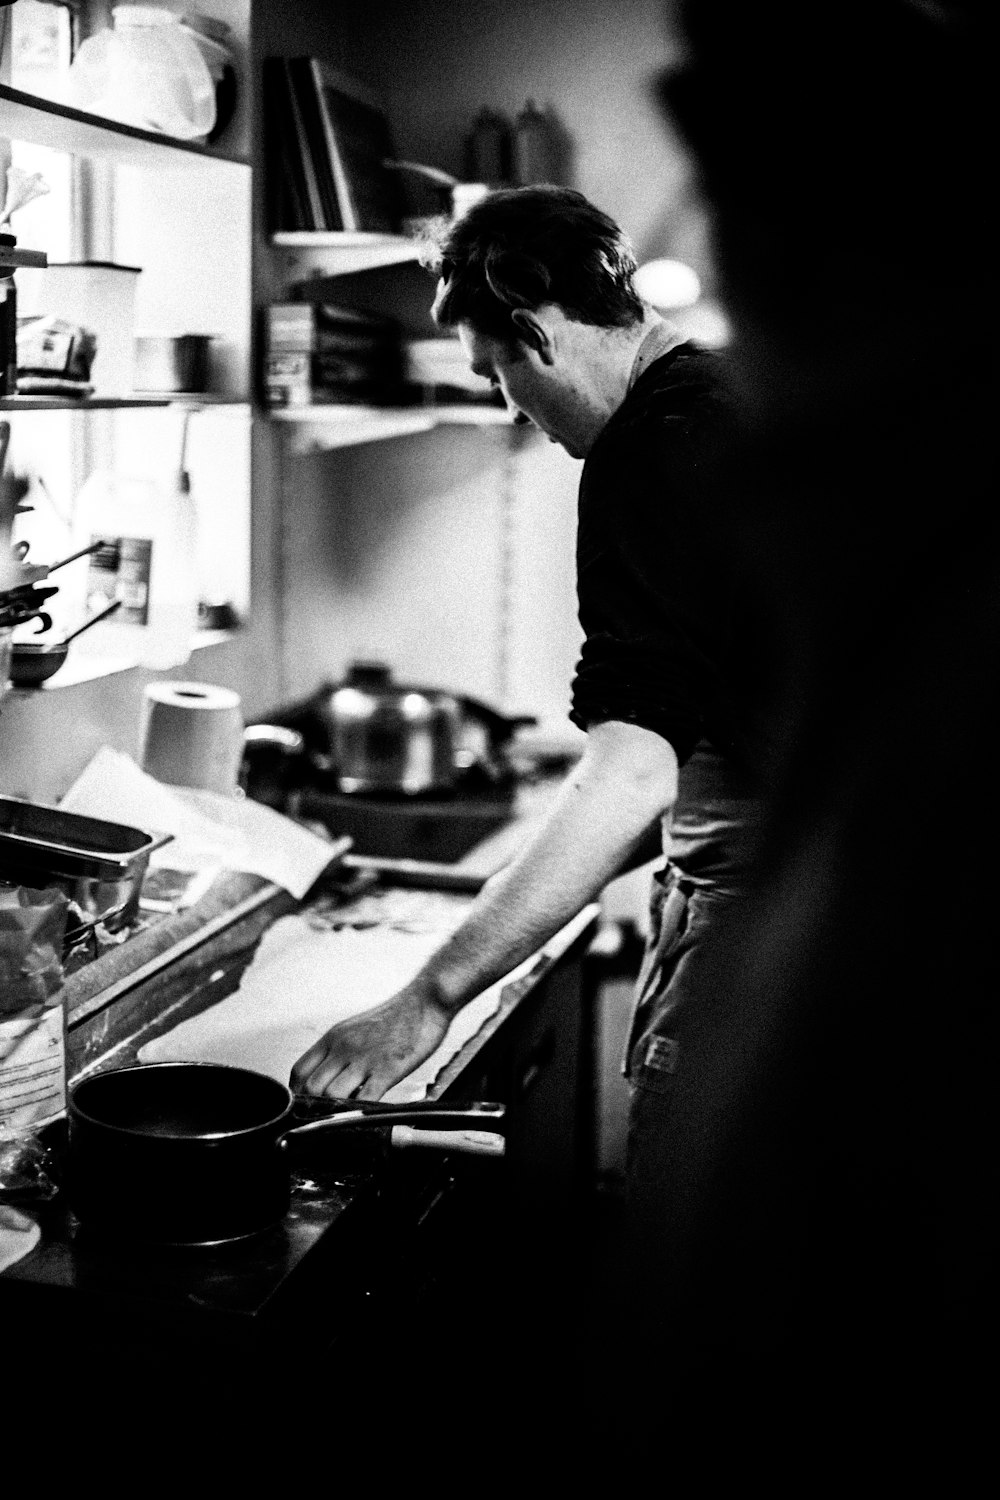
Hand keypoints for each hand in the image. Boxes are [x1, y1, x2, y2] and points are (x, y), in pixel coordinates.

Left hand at [290, 988, 451, 1100]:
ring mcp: (365, 1059)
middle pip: (311, 1087)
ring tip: (343, 1116)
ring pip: (331, 1094)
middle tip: (322, 1117)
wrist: (425, 1002)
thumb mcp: (356, 1028)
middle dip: (312, 1106)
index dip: (297, 1093)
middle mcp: (345, 1047)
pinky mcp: (387, 1070)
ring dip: (334, 1110)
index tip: (304, 1105)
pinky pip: (366, 1098)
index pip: (299, 1070)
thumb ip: (339, 1051)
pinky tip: (365, 1113)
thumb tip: (329, 1077)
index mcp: (334, 1037)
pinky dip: (361, 1111)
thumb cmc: (396, 1017)